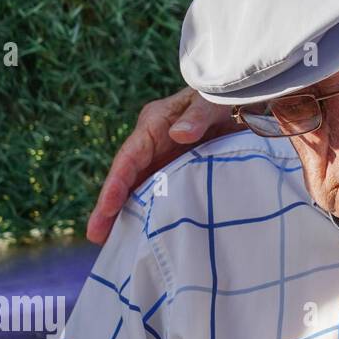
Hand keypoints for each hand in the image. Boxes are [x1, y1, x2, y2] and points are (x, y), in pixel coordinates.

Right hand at [85, 88, 237, 244]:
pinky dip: (155, 210)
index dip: (117, 182)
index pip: (129, 156)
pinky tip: (151, 232)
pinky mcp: (180, 168)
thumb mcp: (211, 101)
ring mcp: (165, 158)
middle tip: (97, 236)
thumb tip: (178, 134)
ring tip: (114, 242)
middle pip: (127, 177)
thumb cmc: (221, 95)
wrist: (241, 98)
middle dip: (110, 206)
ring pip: (142, 188)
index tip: (106, 207)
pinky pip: (164, 191)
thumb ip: (198, 115)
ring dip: (129, 213)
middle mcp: (153, 143)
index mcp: (154, 124)